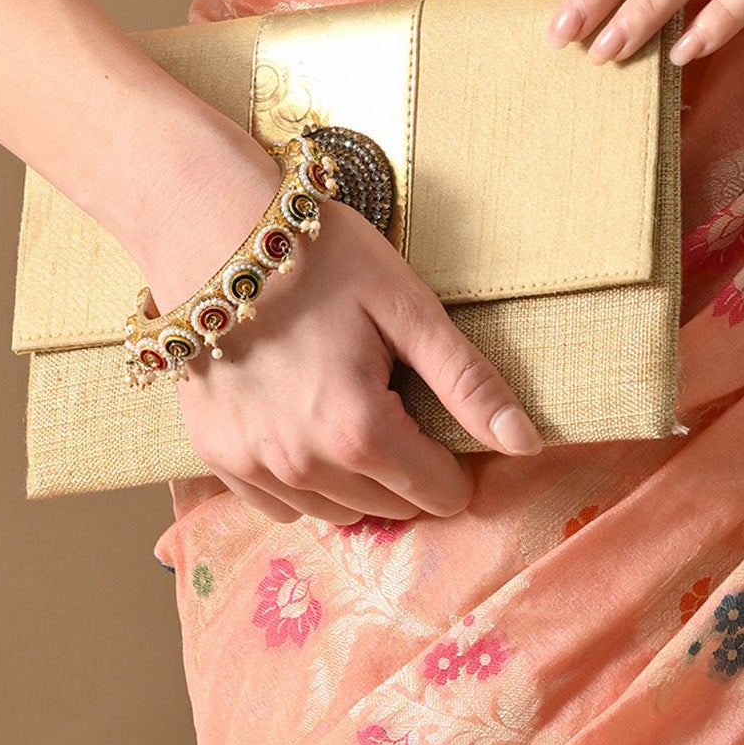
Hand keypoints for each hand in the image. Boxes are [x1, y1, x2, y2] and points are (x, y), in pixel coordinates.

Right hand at [141, 145, 542, 526]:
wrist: (215, 230)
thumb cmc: (323, 258)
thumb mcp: (408, 307)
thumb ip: (468, 382)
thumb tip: (528, 444)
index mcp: (358, 430)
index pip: (437, 494)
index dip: (457, 461)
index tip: (449, 420)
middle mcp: (303, 466)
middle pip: (388, 508)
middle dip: (410, 470)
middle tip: (403, 404)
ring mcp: (253, 467)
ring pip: (334, 514)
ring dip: (359, 481)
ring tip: (357, 411)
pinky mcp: (217, 458)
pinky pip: (279, 505)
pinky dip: (306, 482)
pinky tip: (310, 425)